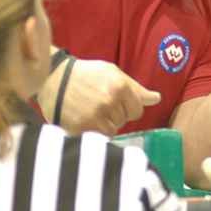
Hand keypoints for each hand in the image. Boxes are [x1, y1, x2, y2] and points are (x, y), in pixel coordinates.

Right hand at [39, 59, 160, 135]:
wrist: (53, 78)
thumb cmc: (87, 73)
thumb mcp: (113, 74)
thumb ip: (136, 89)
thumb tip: (157, 99)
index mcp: (120, 87)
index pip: (137, 111)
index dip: (129, 108)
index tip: (117, 103)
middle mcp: (109, 102)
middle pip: (124, 121)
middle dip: (116, 115)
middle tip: (100, 104)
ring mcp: (95, 116)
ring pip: (112, 130)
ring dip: (105, 124)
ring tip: (92, 111)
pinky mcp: (81, 128)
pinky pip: (97, 137)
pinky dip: (93, 131)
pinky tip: (85, 118)